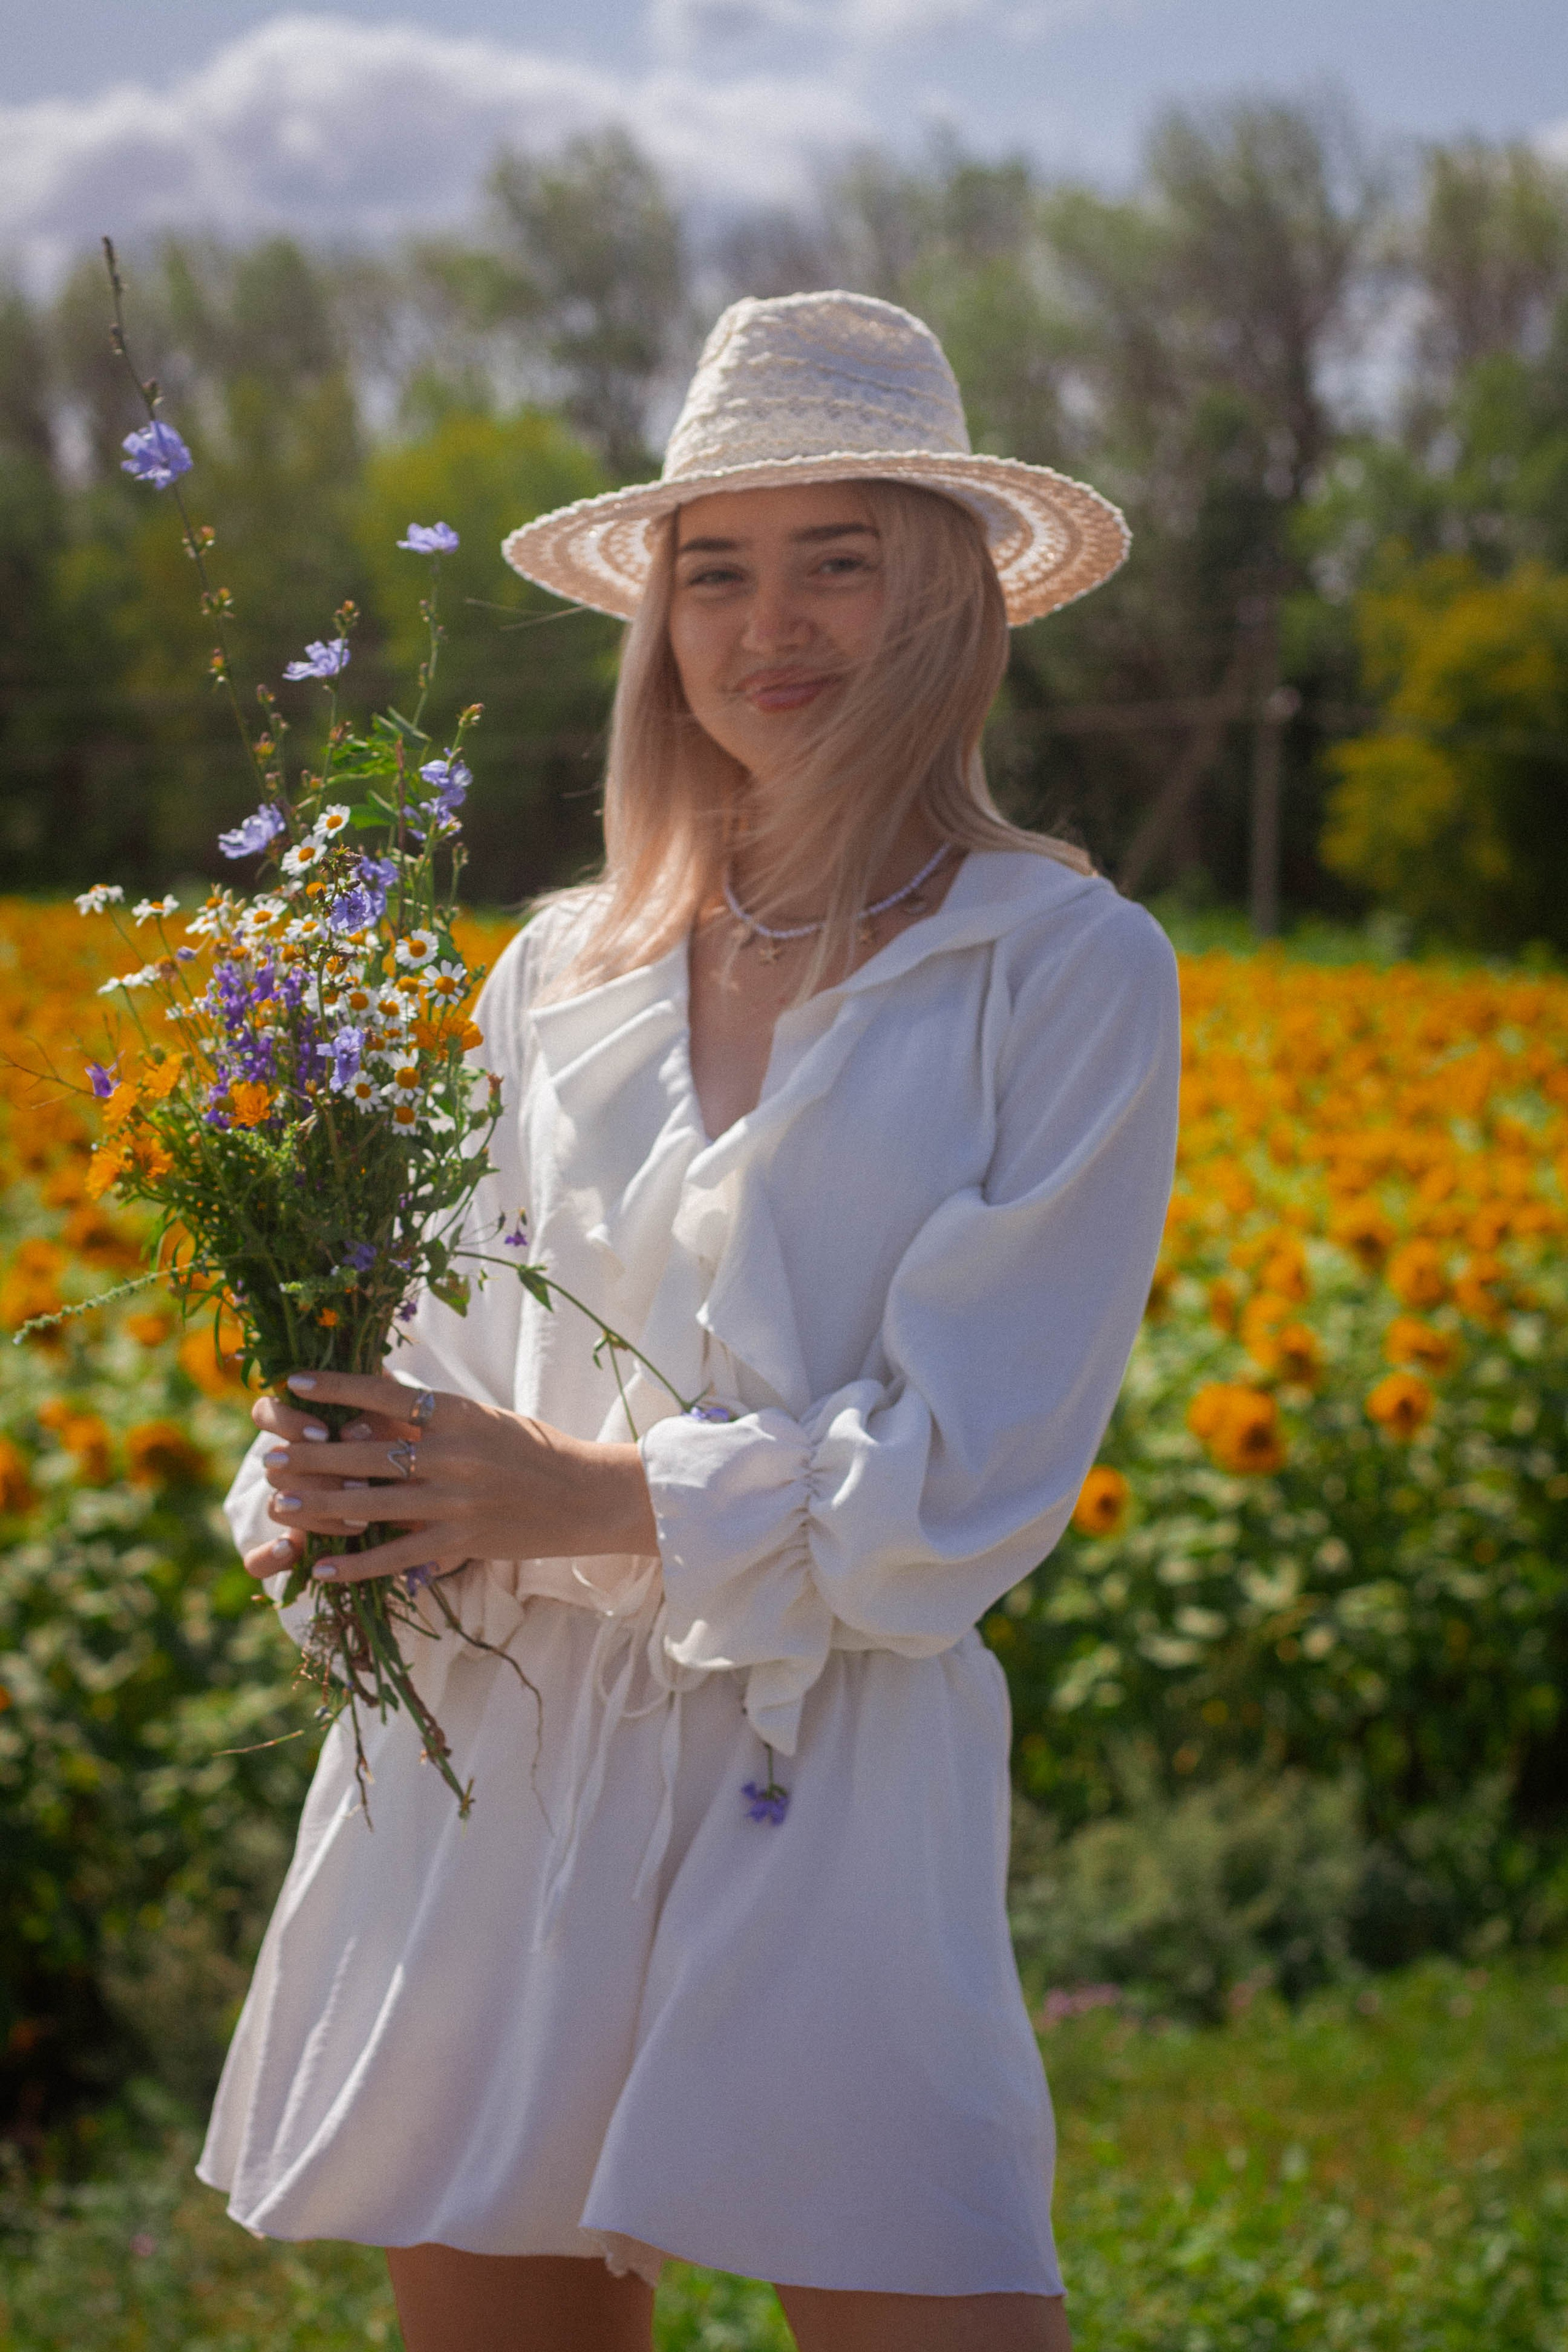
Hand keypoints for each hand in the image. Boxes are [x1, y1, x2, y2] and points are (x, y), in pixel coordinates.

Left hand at [246, 1370, 657, 1586]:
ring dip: (320, 1506)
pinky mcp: (463, 1539)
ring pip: (372, 1504)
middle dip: (311, 1455)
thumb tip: (374, 1403)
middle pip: (365, 1452)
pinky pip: (399, 1555)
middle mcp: (453, 1452)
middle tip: (270, 1457)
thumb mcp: (485, 1419)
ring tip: (280, 1505)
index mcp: (457, 1413)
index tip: (292, 1382)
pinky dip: (358, 1565)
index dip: (335, 1388)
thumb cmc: (534, 1451)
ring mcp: (457, 1499)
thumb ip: (433, 1417)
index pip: (384, 1394)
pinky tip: (326, 1568)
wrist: (588, 1494)